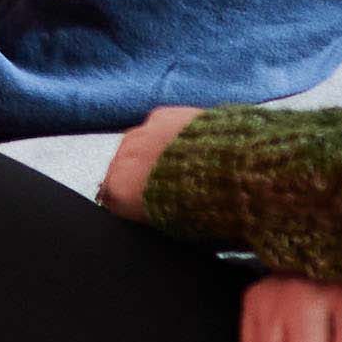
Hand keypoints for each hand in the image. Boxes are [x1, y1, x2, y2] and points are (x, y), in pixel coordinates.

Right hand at [98, 103, 200, 219]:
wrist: (230, 171)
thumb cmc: (203, 204)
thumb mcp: (170, 225)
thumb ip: (150, 216)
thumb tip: (152, 214)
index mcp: (118, 191)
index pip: (111, 198)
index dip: (131, 202)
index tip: (146, 205)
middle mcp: (122, 160)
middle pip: (122, 168)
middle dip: (141, 175)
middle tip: (170, 186)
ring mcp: (139, 134)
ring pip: (139, 145)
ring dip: (154, 153)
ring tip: (183, 163)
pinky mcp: (160, 115)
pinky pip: (159, 126)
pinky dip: (171, 134)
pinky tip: (191, 143)